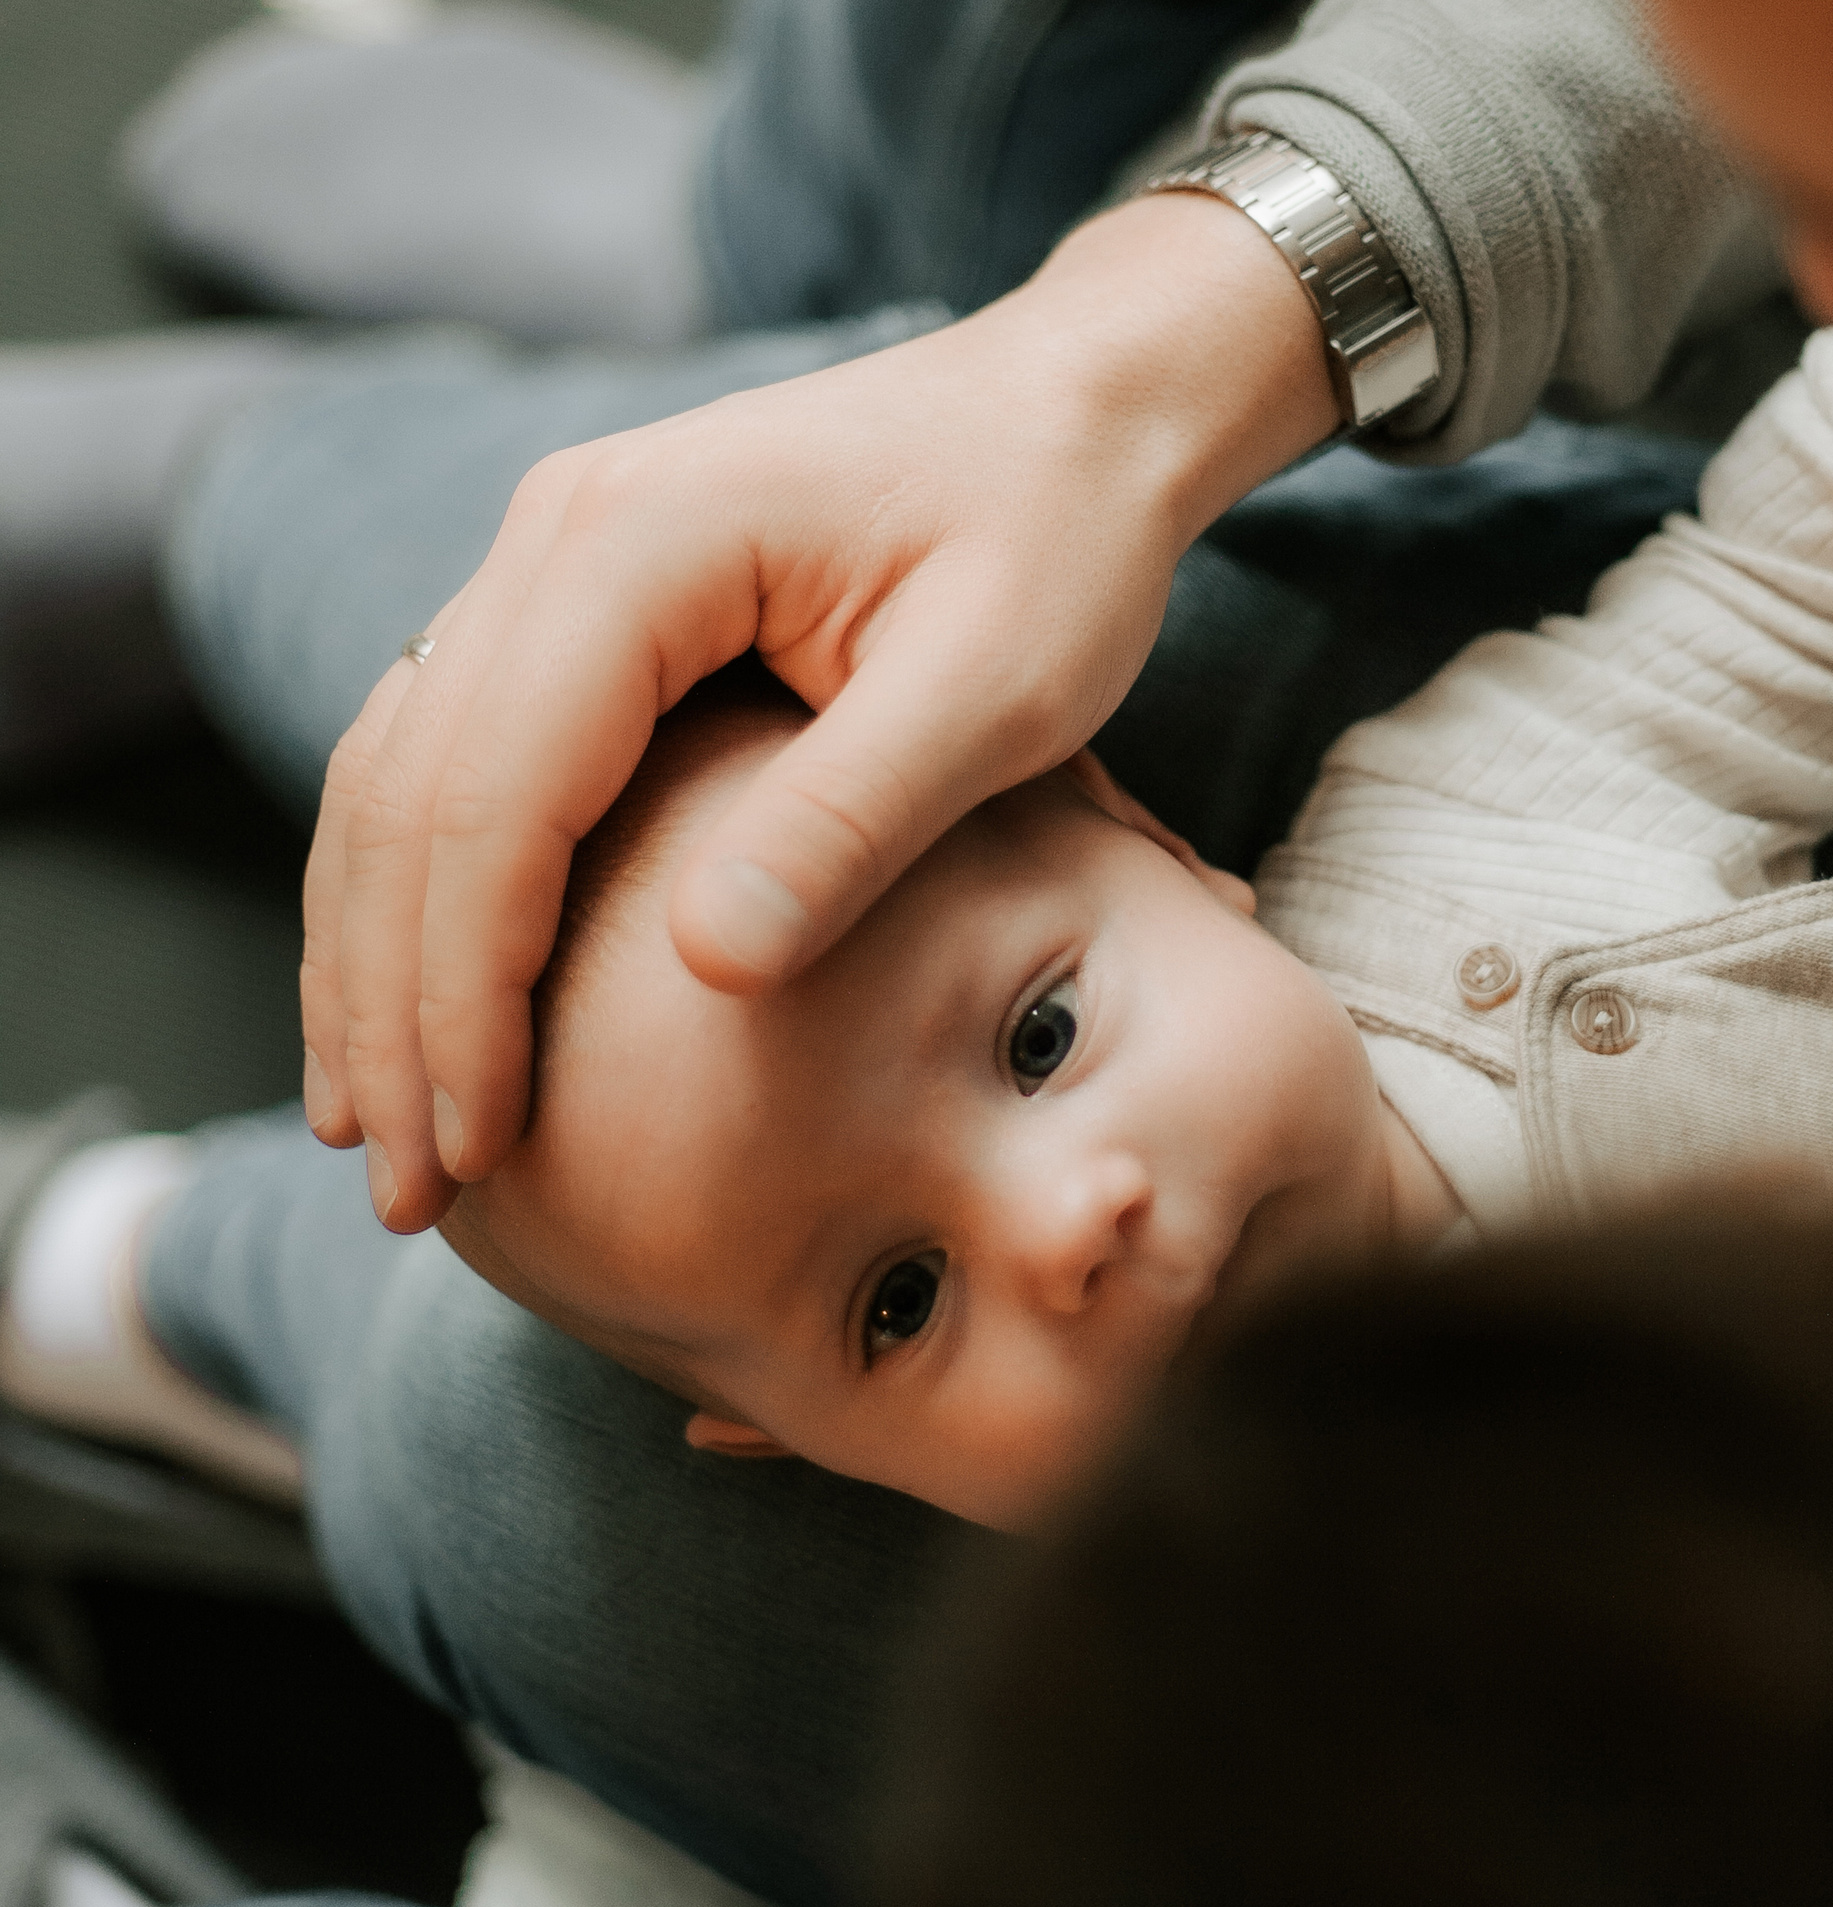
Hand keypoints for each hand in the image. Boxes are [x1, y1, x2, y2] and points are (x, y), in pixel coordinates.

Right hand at [301, 191, 1335, 1229]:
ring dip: (379, 962)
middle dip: (390, 1007)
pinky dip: (429, 895)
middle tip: (402, 1189)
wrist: (1077, 411)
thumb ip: (852, 819)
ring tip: (376, 1131)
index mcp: (641, 546)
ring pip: (401, 779)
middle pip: (408, 798)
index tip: (478, 1148)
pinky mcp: (588, 608)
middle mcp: (559, 538)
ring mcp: (559, 563)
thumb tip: (706, 968)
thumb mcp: (999, 687)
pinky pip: (460, 759)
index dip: (467, 992)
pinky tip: (428, 1007)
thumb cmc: (1061, 539)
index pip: (495, 799)